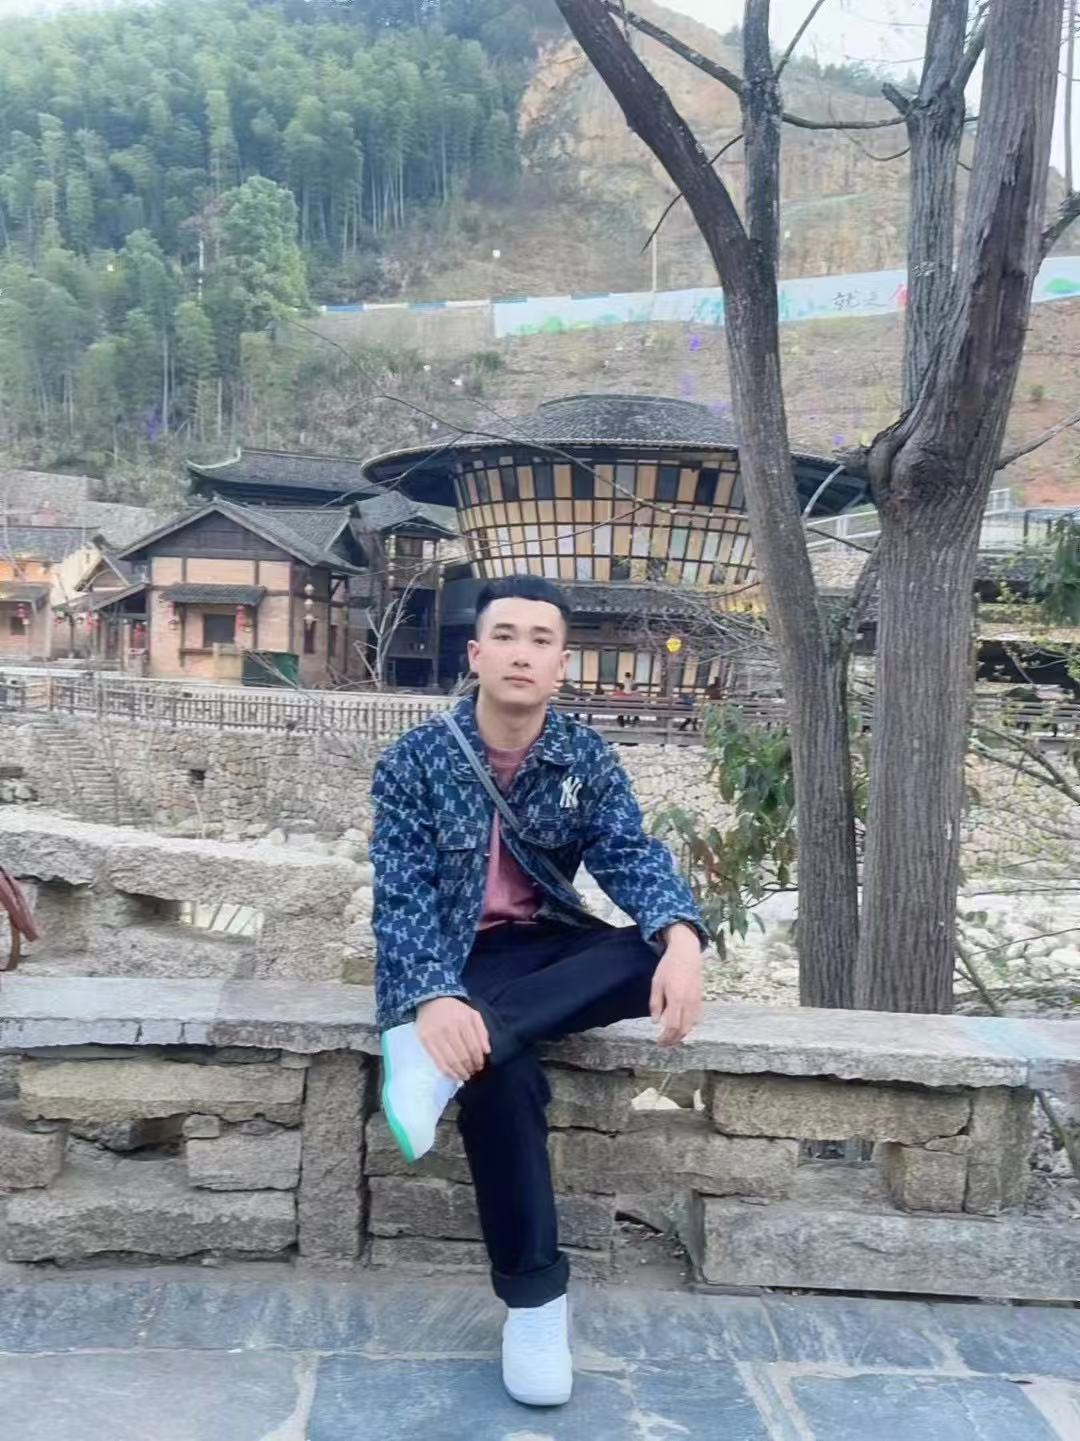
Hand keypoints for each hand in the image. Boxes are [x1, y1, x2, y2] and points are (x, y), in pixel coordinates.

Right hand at [416, 997, 490, 1082]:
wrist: (431, 1001)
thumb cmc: (455, 1010)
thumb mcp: (473, 1015)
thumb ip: (482, 1031)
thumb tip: (487, 1051)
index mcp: (464, 1020)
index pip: (474, 1047)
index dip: (478, 1060)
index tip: (480, 1066)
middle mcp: (449, 1028)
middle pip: (463, 1056)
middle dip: (470, 1068)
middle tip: (473, 1072)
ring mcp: (436, 1035)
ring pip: (451, 1061)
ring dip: (460, 1073)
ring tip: (464, 1076)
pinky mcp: (425, 1041)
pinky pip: (438, 1062)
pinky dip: (448, 1072)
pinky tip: (453, 1076)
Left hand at [649, 924, 702, 1046]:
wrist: (687, 955)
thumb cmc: (668, 967)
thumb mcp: (656, 983)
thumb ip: (655, 1003)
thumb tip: (655, 1022)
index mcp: (676, 999)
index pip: (672, 1026)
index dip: (666, 1038)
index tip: (659, 1042)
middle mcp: (688, 1003)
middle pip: (683, 1030)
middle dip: (673, 1040)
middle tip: (664, 1044)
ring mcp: (696, 1002)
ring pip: (691, 1026)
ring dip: (681, 1035)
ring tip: (671, 1038)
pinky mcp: (700, 1000)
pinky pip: (696, 1018)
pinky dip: (688, 1026)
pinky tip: (680, 1027)